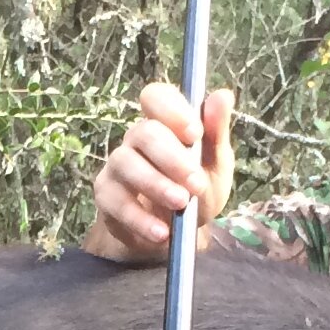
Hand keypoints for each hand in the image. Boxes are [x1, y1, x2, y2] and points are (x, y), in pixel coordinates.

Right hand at [81, 83, 234, 262]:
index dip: (172, 110)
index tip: (195, 134)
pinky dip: (140, 219)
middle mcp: (136, 139)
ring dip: (155, 185)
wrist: (176, 233)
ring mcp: (117, 166)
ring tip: (180, 204)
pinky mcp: (106, 196)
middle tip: (196, 183)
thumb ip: (217, 133)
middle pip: (143, 132)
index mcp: (164, 123)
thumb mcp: (216, 164)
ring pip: (125, 163)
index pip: (156, 97)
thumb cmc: (196, 189)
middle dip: (172, 158)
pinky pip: (116, 202)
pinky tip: (162, 232)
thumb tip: (223, 96)